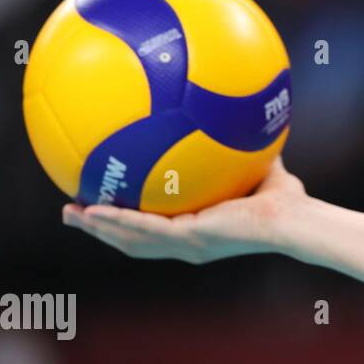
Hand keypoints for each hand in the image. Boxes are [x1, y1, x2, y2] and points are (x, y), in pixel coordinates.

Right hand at [62, 157, 307, 263]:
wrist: (292, 217)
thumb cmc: (285, 201)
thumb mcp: (259, 170)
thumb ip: (244, 152)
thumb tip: (239, 119)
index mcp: (198, 231)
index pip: (154, 229)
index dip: (126, 222)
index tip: (103, 207)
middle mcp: (187, 242)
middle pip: (132, 240)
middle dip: (101, 229)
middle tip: (73, 214)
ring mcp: (186, 243)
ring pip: (130, 240)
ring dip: (100, 228)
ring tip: (70, 215)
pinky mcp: (190, 238)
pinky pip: (145, 229)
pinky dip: (118, 222)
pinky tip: (95, 212)